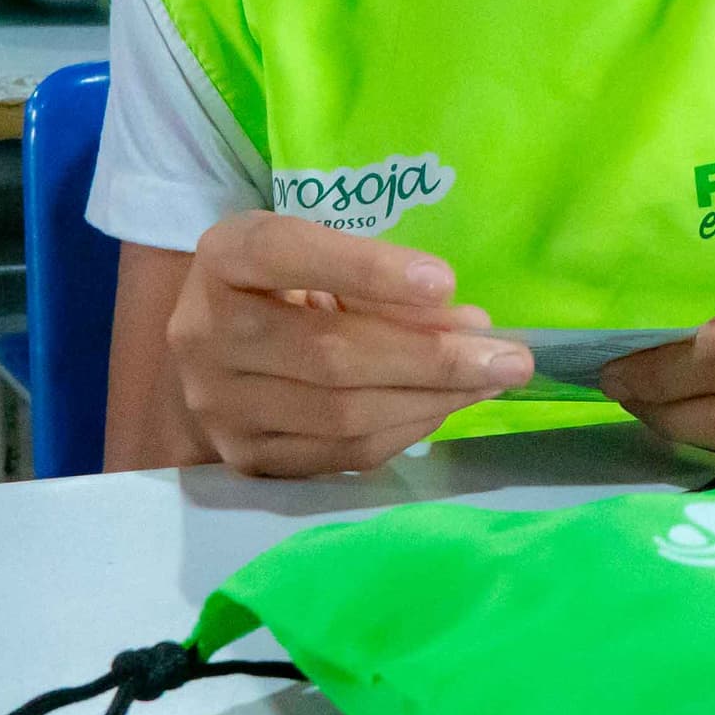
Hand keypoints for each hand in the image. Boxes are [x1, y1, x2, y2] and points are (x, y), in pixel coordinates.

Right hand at [163, 214, 532, 475]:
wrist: (213, 357)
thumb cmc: (281, 290)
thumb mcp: (316, 258)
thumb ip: (380, 281)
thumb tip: (469, 326)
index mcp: (222, 261)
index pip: (286, 255)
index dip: (366, 268)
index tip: (445, 279)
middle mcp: (205, 335)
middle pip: (330, 354)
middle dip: (432, 357)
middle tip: (509, 356)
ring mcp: (221, 407)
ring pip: (343, 414)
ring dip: (432, 400)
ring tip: (491, 380)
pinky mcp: (247, 459)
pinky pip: (345, 454)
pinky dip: (408, 429)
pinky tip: (446, 406)